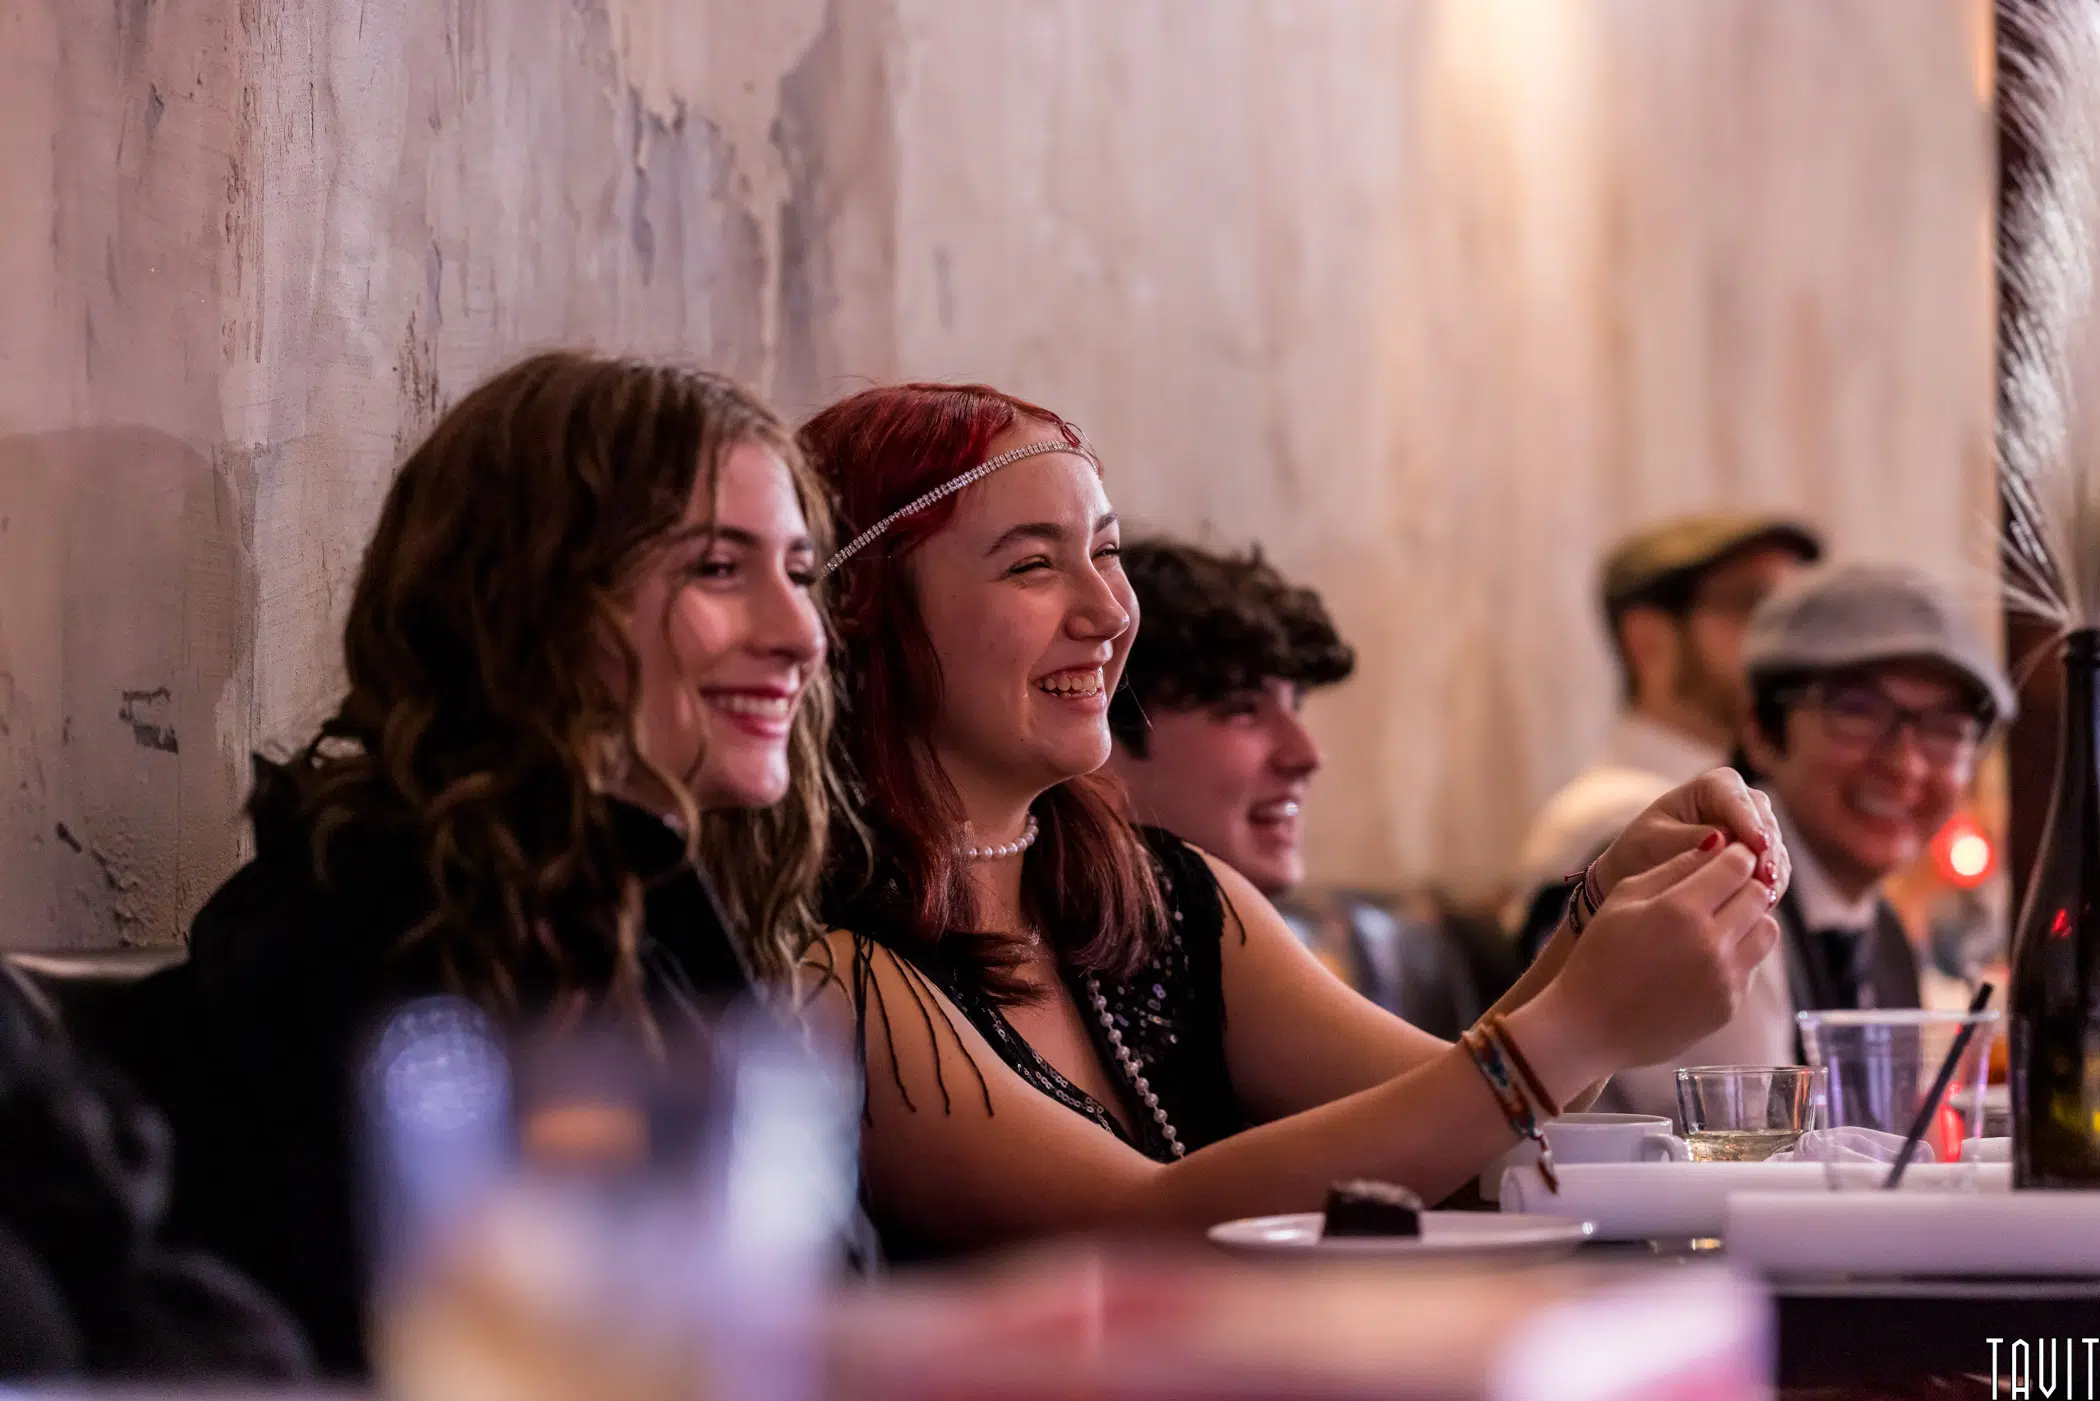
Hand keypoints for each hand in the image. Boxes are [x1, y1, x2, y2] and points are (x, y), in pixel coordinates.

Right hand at [1547, 837, 1782, 1071]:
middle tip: (1725, 886)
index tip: (1726, 856)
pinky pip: (1752, 966)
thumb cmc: (1598, 956)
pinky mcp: (1729, 1006)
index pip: (1737, 865)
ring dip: (1751, 918)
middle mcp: (1712, 944)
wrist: (1590, 1026)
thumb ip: (1672, 868)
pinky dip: (1739, 953)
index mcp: (1681, 910)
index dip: (1735, 854)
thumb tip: (1715, 845)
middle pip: (1759, 894)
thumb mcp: (1623, 899)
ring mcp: (1725, 979)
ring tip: (1724, 921)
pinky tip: (1707, 956)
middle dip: (1745, 883)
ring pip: (1768, 931)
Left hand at [1591, 768, 1790, 907]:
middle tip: (1766, 879)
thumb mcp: (1654, 841)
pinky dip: (1771, 885)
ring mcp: (1753, 829)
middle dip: (1767, 851)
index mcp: (1712, 786)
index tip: (1758, 845)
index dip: (1749, 822)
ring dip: (1773, 872)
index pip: (1736, 799)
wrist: (1642, 874)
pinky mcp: (1759, 857)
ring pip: (1774, 848)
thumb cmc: (1642, 849)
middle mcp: (1740, 802)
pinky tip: (1766, 905)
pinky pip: (1774, 870)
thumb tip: (1721, 837)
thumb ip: (1687, 839)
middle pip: (1765, 822)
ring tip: (1768, 897)